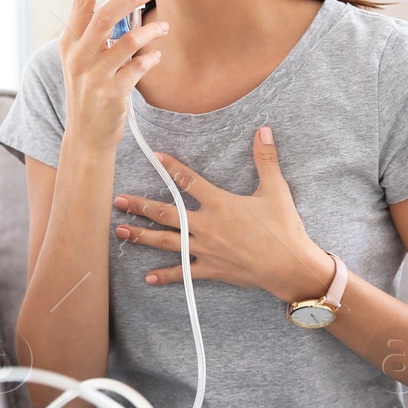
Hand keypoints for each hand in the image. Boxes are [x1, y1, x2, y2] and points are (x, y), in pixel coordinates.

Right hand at [58, 0, 169, 152]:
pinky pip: (137, 67)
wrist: (87, 135)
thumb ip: (96, 36)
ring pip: (126, 41)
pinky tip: (156, 55)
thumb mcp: (82, 62)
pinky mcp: (112, 93)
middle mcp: (78, 57)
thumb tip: (123, 6)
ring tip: (162, 27)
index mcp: (69, 44)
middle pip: (104, 16)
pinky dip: (151, 58)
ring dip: (149, 30)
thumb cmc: (89, 92)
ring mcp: (94, 75)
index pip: (80, 4)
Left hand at [111, 126, 333, 302]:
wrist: (290, 266)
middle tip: (118, 201)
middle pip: (167, 214)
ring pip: (167, 242)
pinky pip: (183, 273)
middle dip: (140, 206)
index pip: (190, 182)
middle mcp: (207, 226)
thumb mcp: (276, 190)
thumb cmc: (284, 228)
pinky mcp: (211, 269)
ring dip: (141, 236)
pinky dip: (165, 275)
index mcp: (221, 204)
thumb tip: (263, 130)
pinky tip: (147, 277)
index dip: (172, 168)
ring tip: (120, 231)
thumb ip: (266, 159)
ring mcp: (206, 249)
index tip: (155, 158)